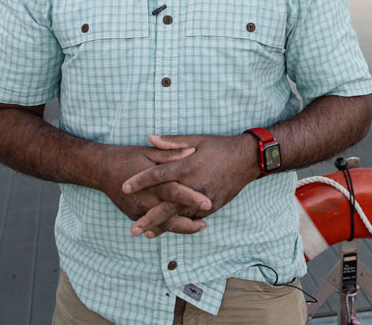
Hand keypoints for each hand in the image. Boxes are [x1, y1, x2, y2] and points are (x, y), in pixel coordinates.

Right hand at [97, 143, 211, 235]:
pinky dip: (167, 226)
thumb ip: (171, 153)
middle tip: (205, 224)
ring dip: (181, 228)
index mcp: (151, 180)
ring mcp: (137, 209)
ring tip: (199, 227)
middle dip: (188, 222)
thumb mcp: (149, 151)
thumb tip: (192, 152)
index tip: (208, 203)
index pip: (174, 191)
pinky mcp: (134, 214)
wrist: (101, 169)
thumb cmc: (128, 156)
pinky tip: (182, 226)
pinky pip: (153, 224)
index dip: (191, 198)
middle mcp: (144, 198)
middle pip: (169, 214)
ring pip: (161, 224)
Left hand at [121, 134, 260, 237]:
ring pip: (180, 216)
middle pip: (167, 204)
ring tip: (147, 234)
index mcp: (187, 166)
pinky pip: (193, 217)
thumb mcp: (196, 139)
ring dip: (163, 225)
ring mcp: (204, 198)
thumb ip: (172, 142)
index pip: (158, 174)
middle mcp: (194, 185)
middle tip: (133, 228)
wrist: (247, 159)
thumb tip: (150, 138)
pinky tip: (169, 230)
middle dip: (149, 217)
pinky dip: (180, 224)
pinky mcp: (213, 206)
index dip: (140, 181)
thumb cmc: (220, 147)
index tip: (124, 187)